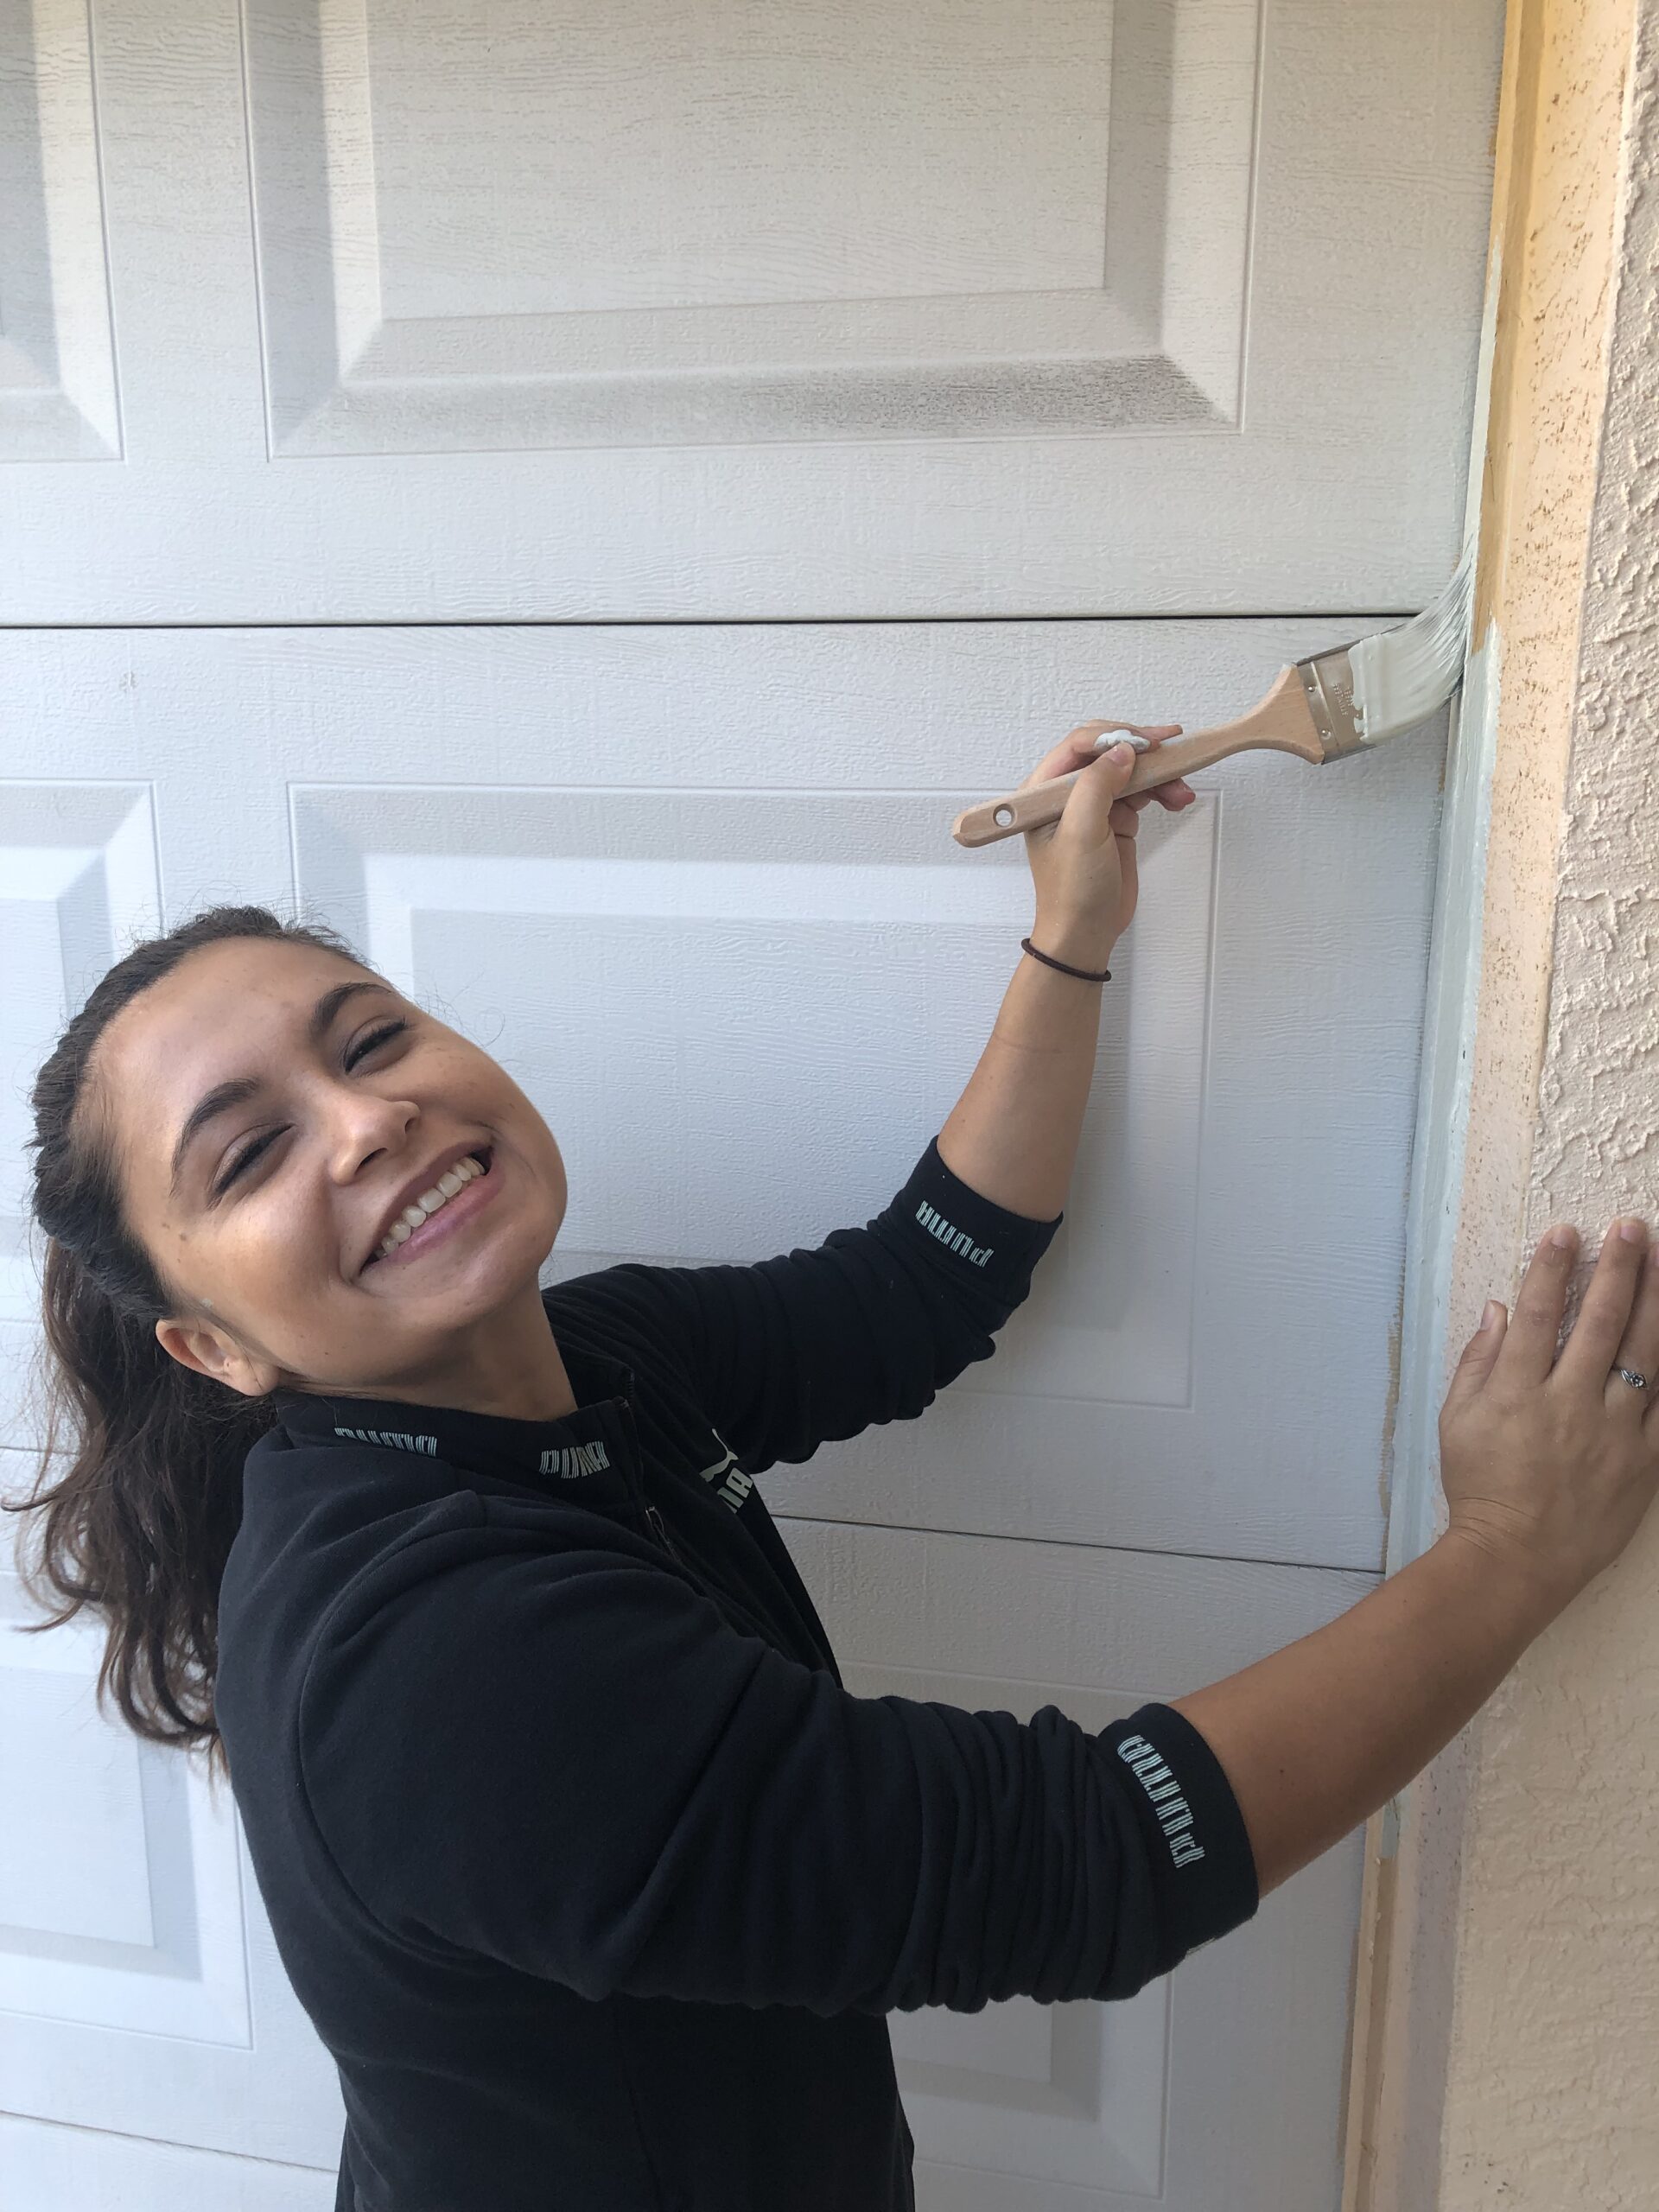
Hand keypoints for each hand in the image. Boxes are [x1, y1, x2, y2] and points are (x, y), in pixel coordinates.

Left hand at [1019, 722, 1196, 959]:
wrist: (1086, 932)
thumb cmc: (1072, 891)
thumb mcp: (1081, 833)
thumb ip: (1097, 786)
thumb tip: (1122, 750)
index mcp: (1043, 792)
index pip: (1078, 745)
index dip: (1114, 736)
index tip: (1147, 742)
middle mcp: (1066, 793)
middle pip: (1107, 752)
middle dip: (1141, 752)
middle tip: (1172, 751)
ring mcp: (1093, 806)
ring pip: (1129, 771)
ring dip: (1158, 774)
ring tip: (1181, 790)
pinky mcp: (1115, 820)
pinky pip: (1141, 792)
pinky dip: (1161, 791)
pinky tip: (1178, 798)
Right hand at [1438, 1217, 1658, 1617]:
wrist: (1518, 1559)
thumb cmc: (1481, 1488)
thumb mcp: (1457, 1420)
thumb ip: (1478, 1360)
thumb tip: (1498, 1309)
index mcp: (1518, 1392)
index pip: (1539, 1313)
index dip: (1552, 1268)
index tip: (1566, 1231)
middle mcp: (1569, 1404)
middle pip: (1601, 1322)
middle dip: (1618, 1268)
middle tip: (1632, 1228)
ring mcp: (1613, 1433)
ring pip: (1644, 1355)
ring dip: (1655, 1302)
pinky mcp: (1644, 1461)